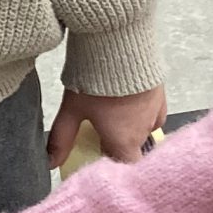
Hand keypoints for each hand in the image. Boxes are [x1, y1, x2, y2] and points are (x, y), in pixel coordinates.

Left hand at [48, 83, 165, 168]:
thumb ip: (62, 139)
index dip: (115, 167)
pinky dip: (143, 113)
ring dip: (131, 128)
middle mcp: (145, 130)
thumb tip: (50, 163)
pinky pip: (155, 113)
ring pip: (146, 130)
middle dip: (119, 145)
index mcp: (125, 141)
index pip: (128, 168)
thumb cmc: (95, 80)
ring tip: (112, 113)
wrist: (120, 44)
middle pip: (135, 148)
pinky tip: (128, 102)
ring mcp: (157, 111)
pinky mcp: (162, 93)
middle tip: (99, 132)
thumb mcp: (72, 110)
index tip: (101, 158)